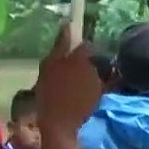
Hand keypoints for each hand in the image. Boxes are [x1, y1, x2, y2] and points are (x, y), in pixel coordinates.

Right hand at [34, 21, 101, 138]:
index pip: (84, 45)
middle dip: (79, 64)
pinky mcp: (100, 96)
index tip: (66, 56)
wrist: (60, 123)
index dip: (76, 49)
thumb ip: (60, 46)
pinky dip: (86, 89)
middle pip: (88, 60)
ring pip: (91, 73)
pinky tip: (75, 97)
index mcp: (81, 58)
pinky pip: (93, 86)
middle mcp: (94, 68)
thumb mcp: (48, 66)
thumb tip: (67, 25)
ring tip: (68, 87)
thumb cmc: (49, 93)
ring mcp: (99, 83)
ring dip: (83, 76)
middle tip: (64, 74)